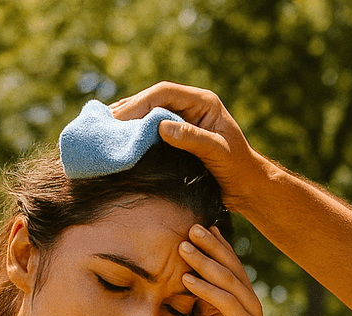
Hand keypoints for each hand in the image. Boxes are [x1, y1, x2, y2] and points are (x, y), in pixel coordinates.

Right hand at [110, 82, 265, 210]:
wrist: (246, 186)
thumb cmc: (237, 169)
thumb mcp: (217, 153)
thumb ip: (192, 138)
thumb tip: (161, 126)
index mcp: (203, 102)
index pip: (165, 93)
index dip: (140, 102)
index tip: (120, 117)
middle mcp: (191, 105)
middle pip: (153, 99)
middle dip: (129, 109)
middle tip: (104, 122)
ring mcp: (183, 118)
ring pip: (150, 111)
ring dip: (128, 118)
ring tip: (104, 126)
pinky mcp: (177, 133)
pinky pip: (151, 127)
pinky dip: (134, 131)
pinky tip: (119, 137)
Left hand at [180, 223, 271, 315]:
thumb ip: (201, 298)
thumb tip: (183, 278)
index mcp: (239, 293)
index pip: (227, 261)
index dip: (214, 243)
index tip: (195, 225)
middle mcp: (248, 296)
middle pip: (229, 263)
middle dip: (209, 243)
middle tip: (190, 225)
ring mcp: (250, 310)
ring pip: (227, 278)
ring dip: (204, 261)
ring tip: (183, 247)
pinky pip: (225, 302)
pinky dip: (205, 289)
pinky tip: (187, 280)